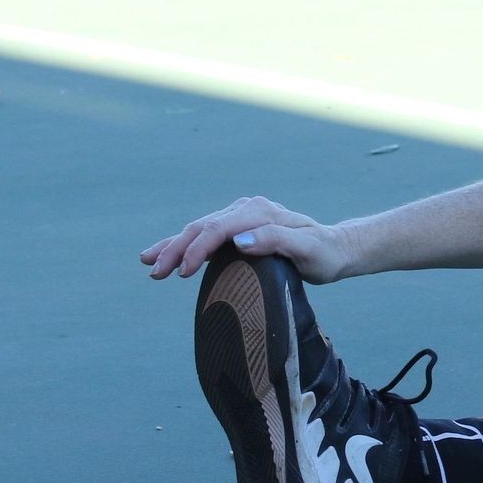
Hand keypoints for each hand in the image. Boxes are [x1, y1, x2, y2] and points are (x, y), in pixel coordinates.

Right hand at [140, 196, 352, 285]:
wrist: (334, 248)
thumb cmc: (323, 253)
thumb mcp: (308, 250)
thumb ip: (277, 241)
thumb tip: (239, 242)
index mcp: (260, 212)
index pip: (219, 229)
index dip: (198, 249)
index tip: (182, 272)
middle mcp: (247, 209)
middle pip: (202, 227)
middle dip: (175, 249)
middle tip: (155, 272)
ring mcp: (240, 216)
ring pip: (198, 229)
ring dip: (172, 246)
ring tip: (148, 263)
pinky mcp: (237, 227)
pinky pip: (204, 234)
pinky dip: (183, 244)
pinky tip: (164, 254)